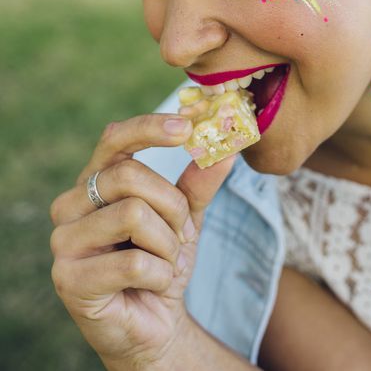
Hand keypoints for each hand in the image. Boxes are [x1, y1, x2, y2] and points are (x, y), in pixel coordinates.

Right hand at [50, 111, 235, 369]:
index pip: (115, 139)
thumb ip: (199, 183)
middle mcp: (70, 205)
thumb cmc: (161, 262)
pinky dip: (160, 274)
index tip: (186, 126)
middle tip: (182, 233)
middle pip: (129, 177)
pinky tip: (151, 285)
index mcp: (95, 181)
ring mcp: (63, 241)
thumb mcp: (185, 217)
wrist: (153, 325)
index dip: (149, 128)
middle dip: (171, 206)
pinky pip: (135, 262)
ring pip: (133, 215)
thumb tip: (225, 150)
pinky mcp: (68, 279)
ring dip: (167, 244)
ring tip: (164, 262)